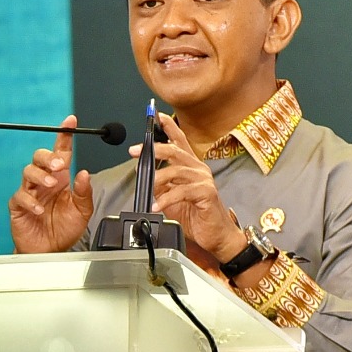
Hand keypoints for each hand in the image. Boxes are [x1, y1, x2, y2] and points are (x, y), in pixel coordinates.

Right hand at [10, 116, 94, 252]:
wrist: (50, 251)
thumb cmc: (64, 229)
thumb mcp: (82, 211)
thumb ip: (84, 192)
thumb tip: (83, 173)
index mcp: (61, 179)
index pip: (61, 152)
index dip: (64, 136)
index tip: (70, 122)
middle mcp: (45, 182)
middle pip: (40, 157)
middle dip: (49, 157)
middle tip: (59, 165)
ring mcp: (30, 192)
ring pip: (28, 172)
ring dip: (40, 176)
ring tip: (50, 185)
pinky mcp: (19, 206)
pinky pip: (20, 196)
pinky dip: (30, 201)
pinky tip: (39, 208)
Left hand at [135, 115, 248, 266]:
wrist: (215, 235)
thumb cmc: (196, 215)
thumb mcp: (172, 198)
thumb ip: (162, 186)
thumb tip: (146, 177)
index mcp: (191, 166)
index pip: (180, 141)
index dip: (169, 126)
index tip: (156, 116)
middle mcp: (198, 169)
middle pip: (176, 151)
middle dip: (154, 148)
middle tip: (135, 151)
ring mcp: (204, 180)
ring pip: (176, 170)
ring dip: (157, 179)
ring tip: (147, 188)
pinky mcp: (206, 193)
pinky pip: (182, 192)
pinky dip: (166, 199)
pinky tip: (157, 206)